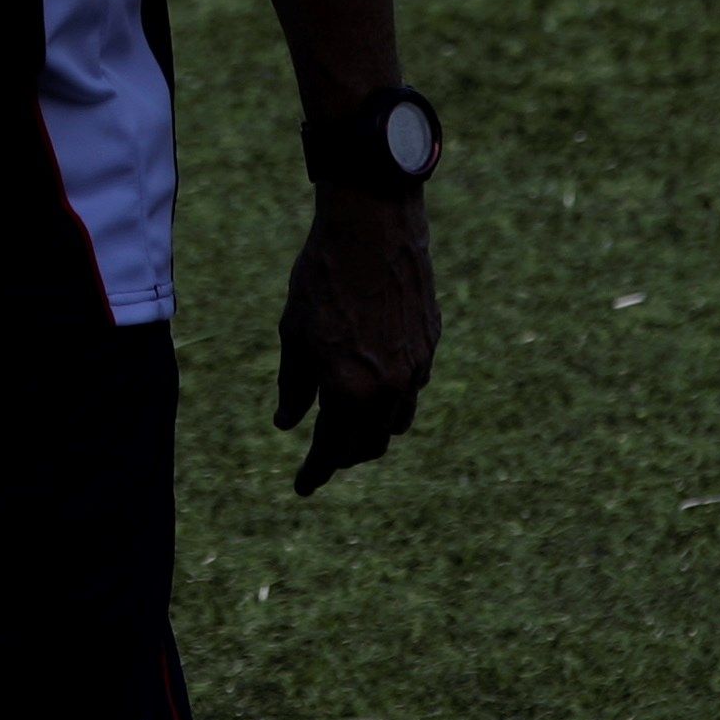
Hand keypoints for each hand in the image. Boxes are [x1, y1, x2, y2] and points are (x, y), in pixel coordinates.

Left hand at [274, 186, 438, 494]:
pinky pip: (411, 389)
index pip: (332, 449)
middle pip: (369, 444)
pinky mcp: (431, 346)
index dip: (315, 471)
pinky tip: (375, 392)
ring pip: (396, 421)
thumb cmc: (321, 280)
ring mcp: (417, 368)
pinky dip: (391, 401)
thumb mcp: (294, 334)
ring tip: (348, 432)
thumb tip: (288, 425)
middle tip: (323, 460)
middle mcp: (390, 389)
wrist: (372, 232)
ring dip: (371, 432)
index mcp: (350, 390)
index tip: (302, 487)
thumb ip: (294, 387)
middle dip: (344, 456)